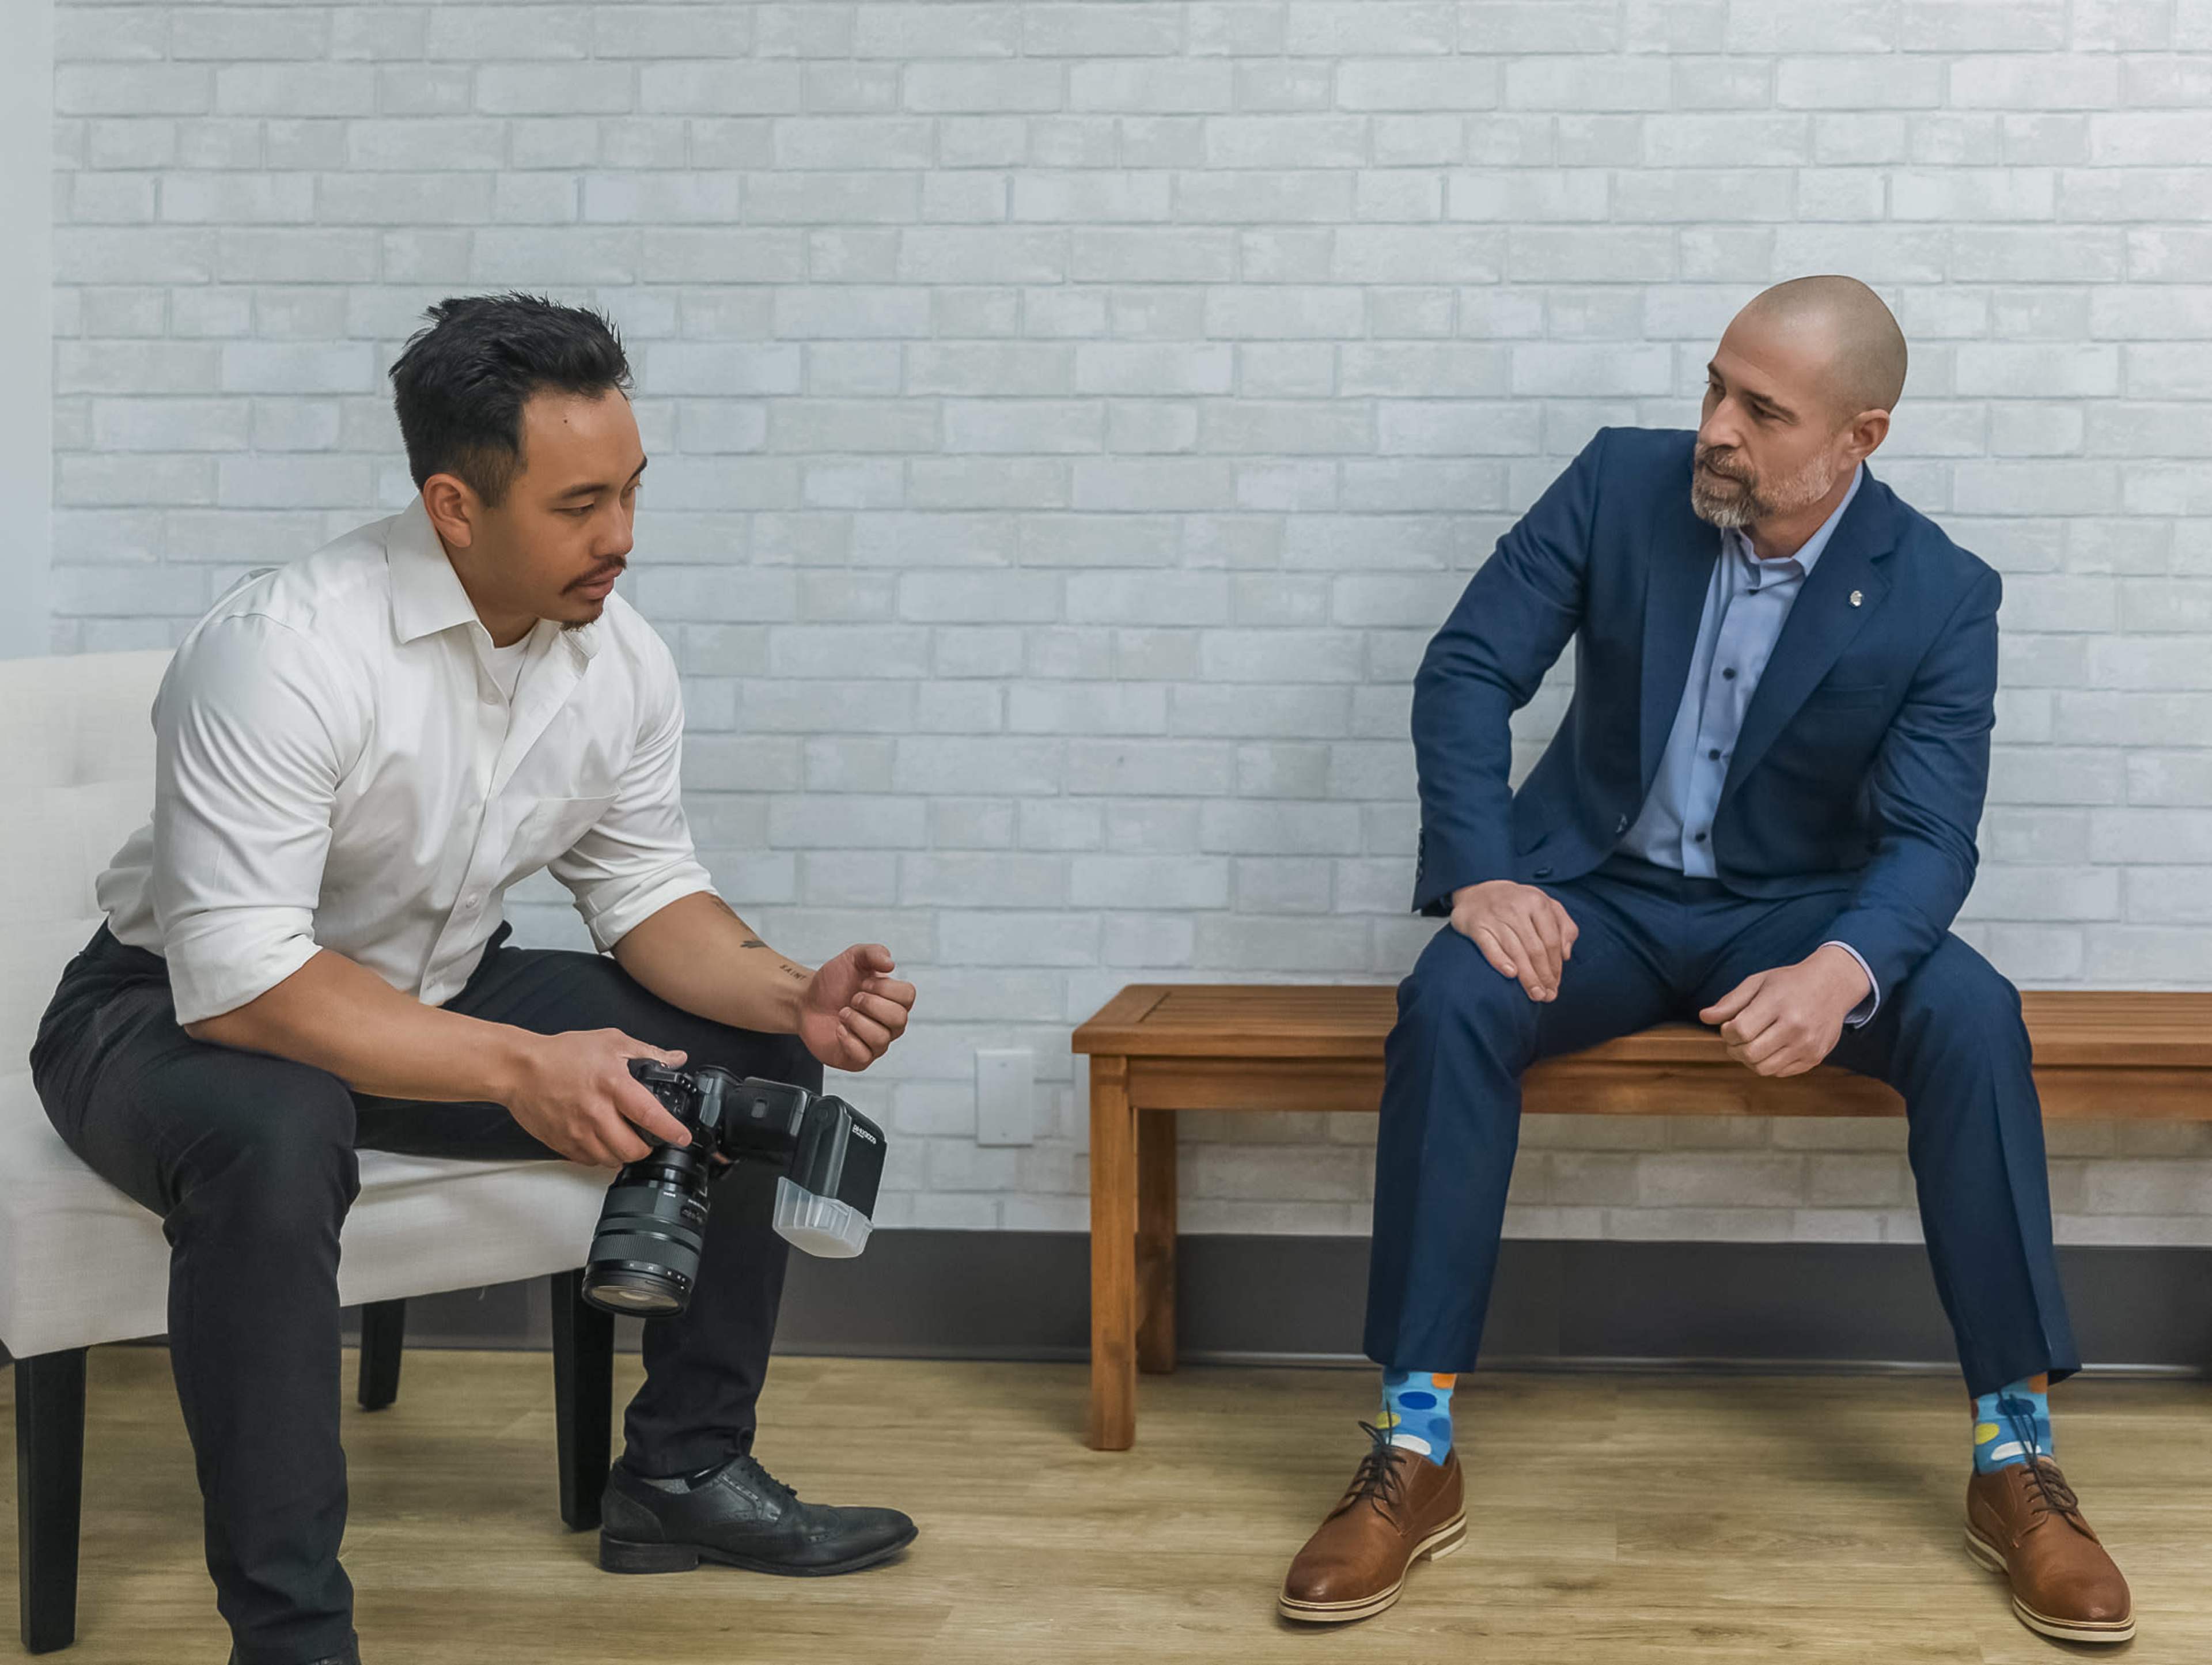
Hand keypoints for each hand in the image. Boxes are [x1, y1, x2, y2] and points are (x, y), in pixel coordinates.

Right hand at [505, 1029, 694, 1166]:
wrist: (519, 1070)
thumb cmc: (563, 1054)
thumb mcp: (610, 1041)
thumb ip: (647, 1052)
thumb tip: (676, 1058)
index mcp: (612, 1085)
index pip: (649, 1115)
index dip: (671, 1130)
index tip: (683, 1137)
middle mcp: (596, 1113)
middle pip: (633, 1149)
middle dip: (647, 1147)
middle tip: (648, 1136)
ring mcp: (578, 1133)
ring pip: (613, 1160)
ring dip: (624, 1152)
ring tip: (624, 1136)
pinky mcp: (564, 1145)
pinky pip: (591, 1161)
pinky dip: (602, 1155)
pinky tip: (602, 1138)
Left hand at [798, 944, 914, 1070]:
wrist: (806, 1001)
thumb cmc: (834, 983)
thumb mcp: (853, 958)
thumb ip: (873, 953)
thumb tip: (890, 964)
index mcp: (894, 1000)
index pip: (908, 995)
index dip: (884, 987)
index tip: (863, 983)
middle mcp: (890, 1024)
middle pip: (899, 1018)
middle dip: (870, 1004)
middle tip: (852, 999)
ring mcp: (876, 1043)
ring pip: (880, 1038)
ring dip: (856, 1021)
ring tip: (842, 1014)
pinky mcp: (859, 1059)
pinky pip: (864, 1056)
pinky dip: (848, 1040)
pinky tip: (839, 1030)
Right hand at [1449, 880, 1578, 1001]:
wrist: (1478, 889)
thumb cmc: (1518, 903)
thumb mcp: (1545, 905)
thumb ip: (1564, 926)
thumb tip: (1566, 955)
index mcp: (1537, 903)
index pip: (1551, 941)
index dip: (1556, 966)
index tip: (1555, 984)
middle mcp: (1516, 908)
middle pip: (1535, 949)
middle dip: (1543, 975)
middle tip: (1546, 996)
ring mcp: (1495, 916)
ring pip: (1515, 951)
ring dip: (1527, 976)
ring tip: (1535, 994)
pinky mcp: (1476, 924)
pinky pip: (1489, 946)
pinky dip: (1500, 960)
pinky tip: (1511, 974)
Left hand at [1697, 945, 1871, 1077]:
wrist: (1833, 985)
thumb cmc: (1789, 983)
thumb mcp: (1758, 982)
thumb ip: (1731, 1001)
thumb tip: (1704, 1017)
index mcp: (1778, 1004)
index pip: (1740, 1031)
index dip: (1726, 1032)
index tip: (1729, 1025)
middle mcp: (1795, 1027)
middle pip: (1749, 1053)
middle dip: (1734, 1049)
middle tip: (1736, 1038)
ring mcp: (1807, 1045)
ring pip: (1764, 1069)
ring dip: (1749, 1060)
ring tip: (1751, 1044)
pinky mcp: (1815, 1057)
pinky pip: (1781, 1072)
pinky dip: (1768, 1064)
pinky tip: (1770, 1048)